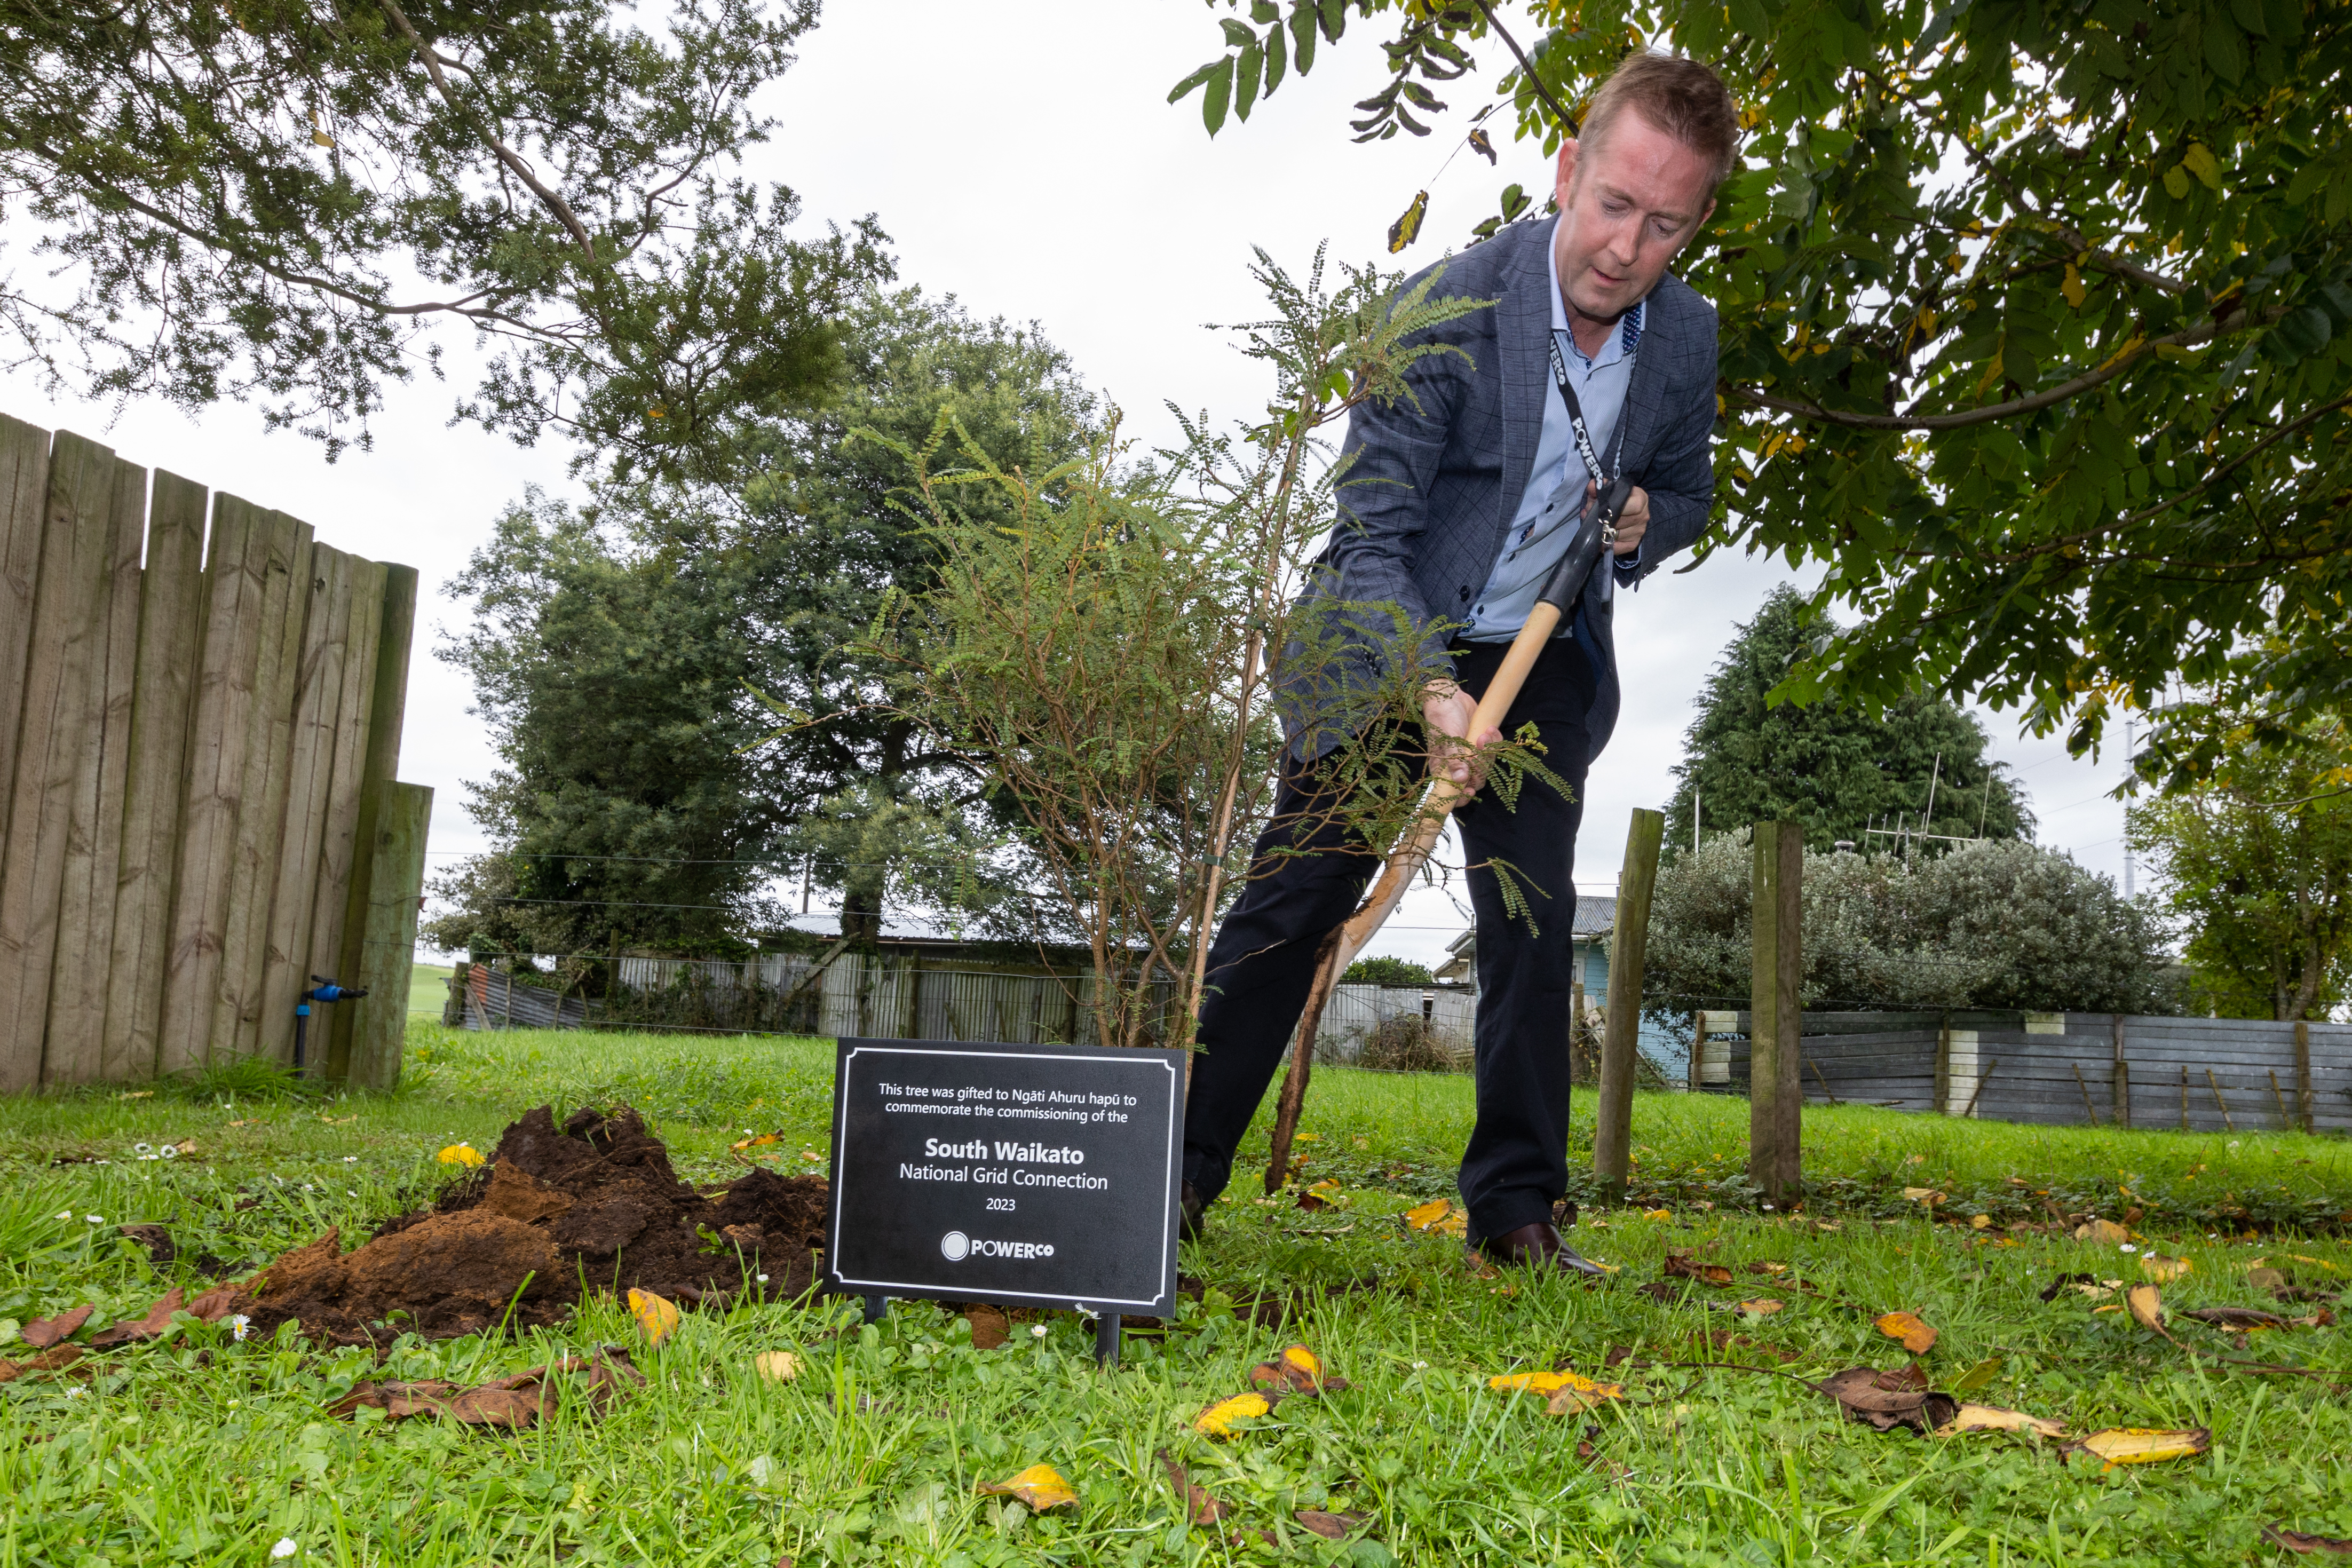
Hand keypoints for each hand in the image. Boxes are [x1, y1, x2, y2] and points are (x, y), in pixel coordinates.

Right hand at [1422, 683, 1501, 798]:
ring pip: (1486, 766)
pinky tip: (1490, 729)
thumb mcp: (1447, 738)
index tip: (1470, 790)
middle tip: (1479, 746)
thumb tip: (1461, 780)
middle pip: (1475, 780)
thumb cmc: (1442, 717)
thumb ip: (1454, 759)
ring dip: (1489, 752)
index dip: (1463, 795)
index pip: (1453, 791)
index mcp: (1443, 768)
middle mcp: (1457, 765)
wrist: (1449, 695)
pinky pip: (1493, 751)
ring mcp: (1470, 755)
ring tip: (1485, 733)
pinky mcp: (1480, 744)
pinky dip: (1495, 741)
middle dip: (1481, 766)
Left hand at [1586, 480, 1649, 555]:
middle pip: (1620, 521)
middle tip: (1593, 517)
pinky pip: (1617, 547)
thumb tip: (1592, 485)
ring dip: (1602, 532)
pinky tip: (1601, 538)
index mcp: (1641, 499)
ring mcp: (1640, 531)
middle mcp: (1643, 516)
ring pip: (1616, 535)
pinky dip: (1606, 544)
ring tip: (1595, 526)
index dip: (1614, 507)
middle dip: (1604, 520)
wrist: (1627, 510)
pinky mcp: (1634, 543)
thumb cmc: (1617, 499)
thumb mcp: (1609, 491)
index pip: (1632, 505)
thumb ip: (1600, 487)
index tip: (1602, 507)